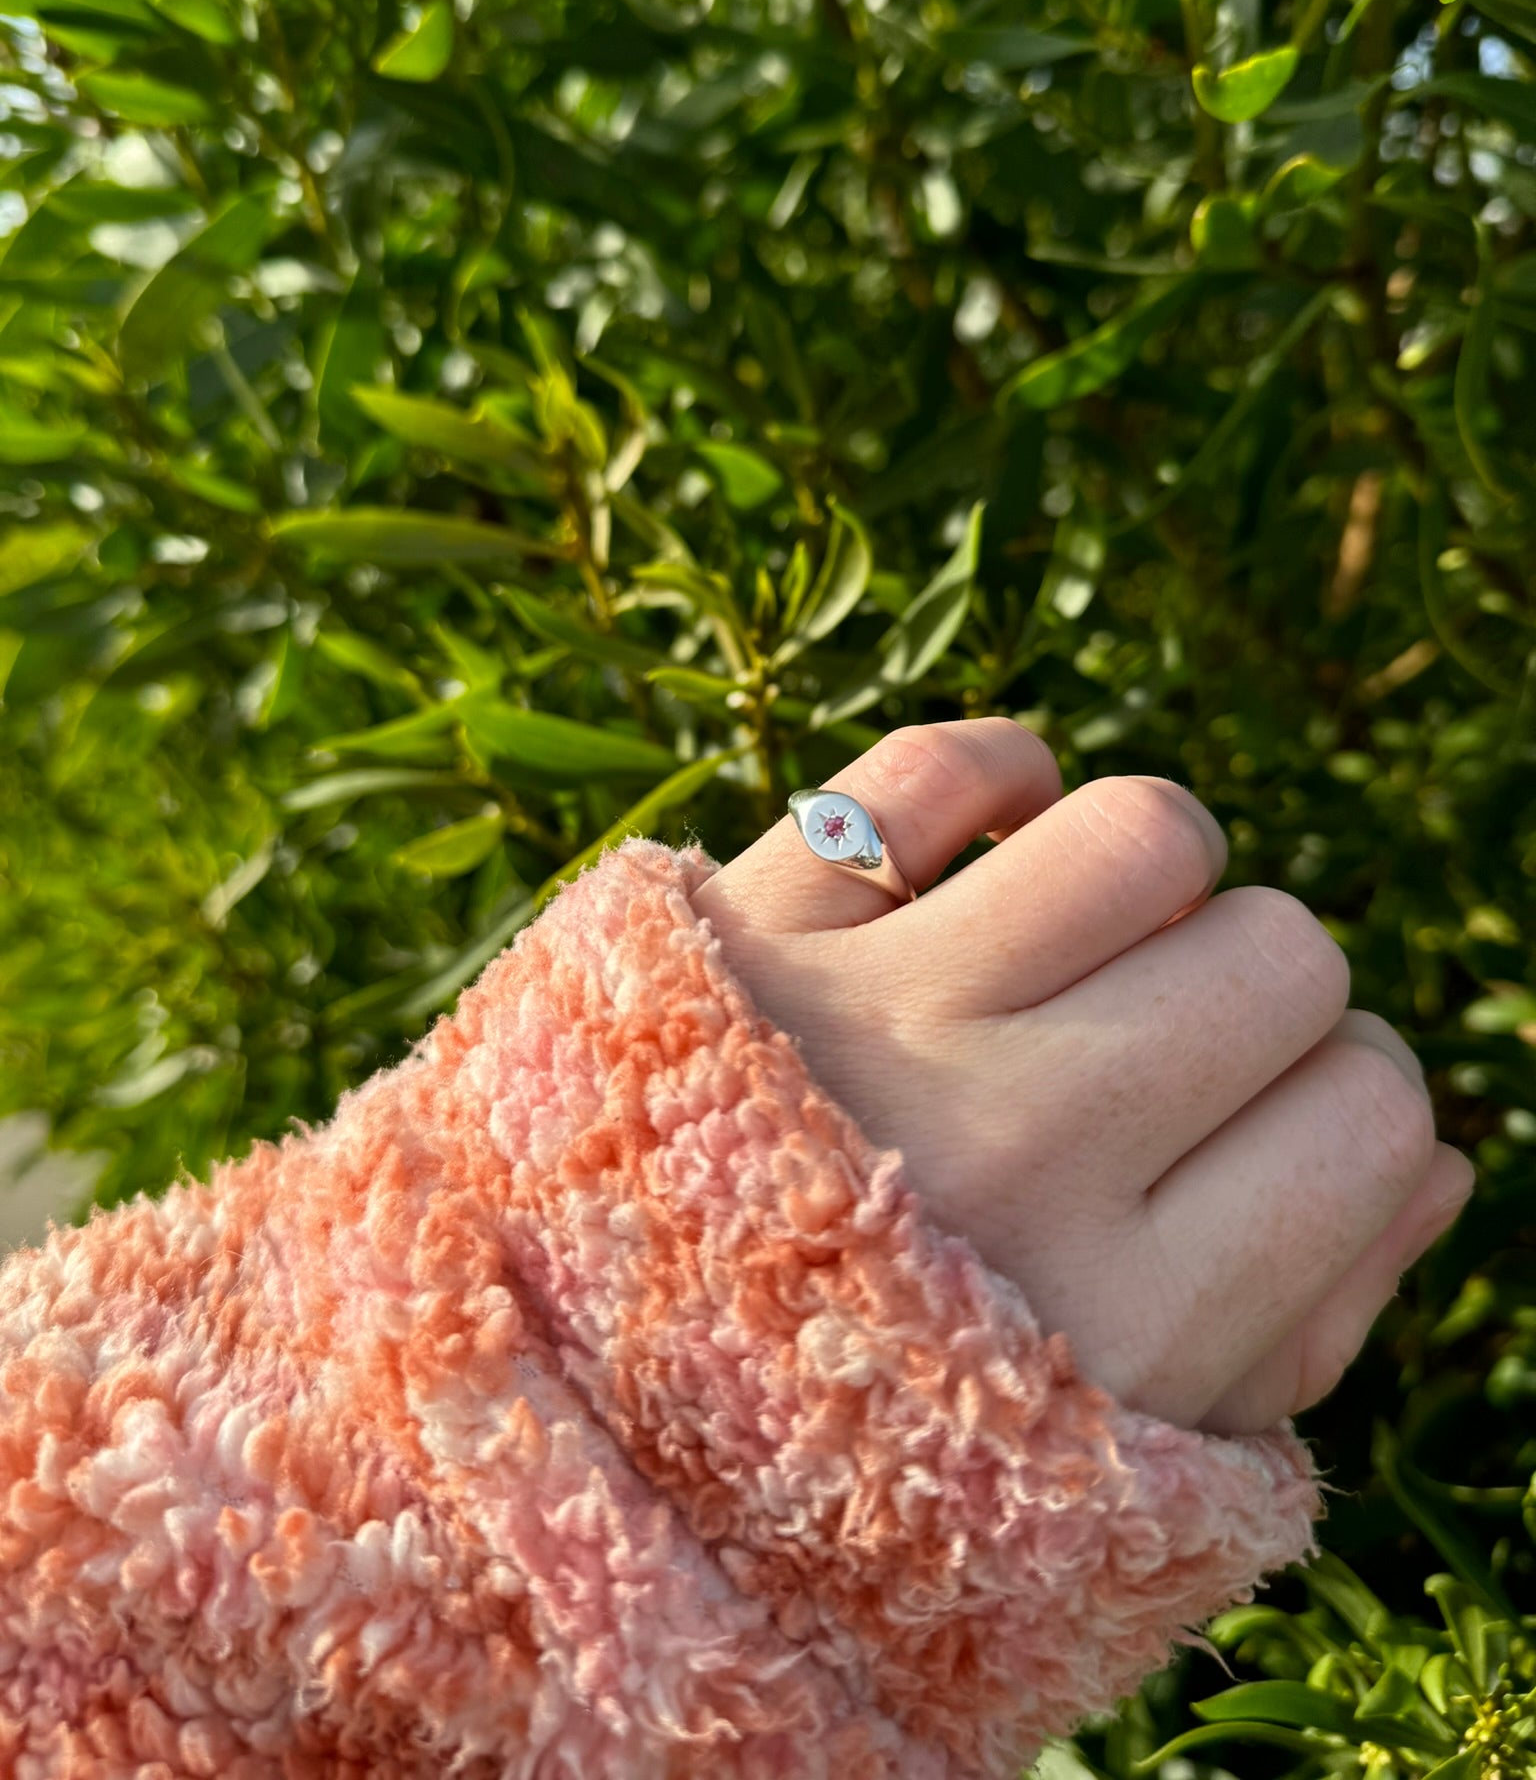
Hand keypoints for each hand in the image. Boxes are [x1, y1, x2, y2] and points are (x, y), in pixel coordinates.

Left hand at [693, 720, 1472, 1435]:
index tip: (1276, 1130)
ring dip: (1148, 876)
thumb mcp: (1106, 1477)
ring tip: (1090, 942)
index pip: (1373, 1113)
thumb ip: (1297, 1331)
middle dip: (1259, 1001)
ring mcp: (871, 1016)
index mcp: (1121, 1323)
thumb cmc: (864, 1454)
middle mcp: (1012, 1149)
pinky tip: (993, 841)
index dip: (1350, 1108)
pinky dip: (990, 777)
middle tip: (1167, 1052)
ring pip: (1142, 830)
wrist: (561, 1423)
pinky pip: (934, 764)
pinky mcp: (747, 922)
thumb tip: (1439, 1162)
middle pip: (1285, 956)